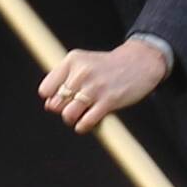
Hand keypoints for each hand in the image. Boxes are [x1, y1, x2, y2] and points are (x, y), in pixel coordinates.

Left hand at [39, 39, 169, 135]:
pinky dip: (83, 126)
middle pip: (56, 104)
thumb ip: (65, 78)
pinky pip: (86, 122)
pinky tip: (87, 122)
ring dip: (72, 119)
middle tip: (74, 106)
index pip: (45, 89)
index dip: (51, 98)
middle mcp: (82, 72)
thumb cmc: (109, 65)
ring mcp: (95, 87)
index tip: (61, 98)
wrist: (141, 61)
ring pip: (68, 115)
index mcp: (73, 60)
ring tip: (80, 115)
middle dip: (62, 109)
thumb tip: (49, 105)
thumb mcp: (84, 61)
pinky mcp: (109, 101)